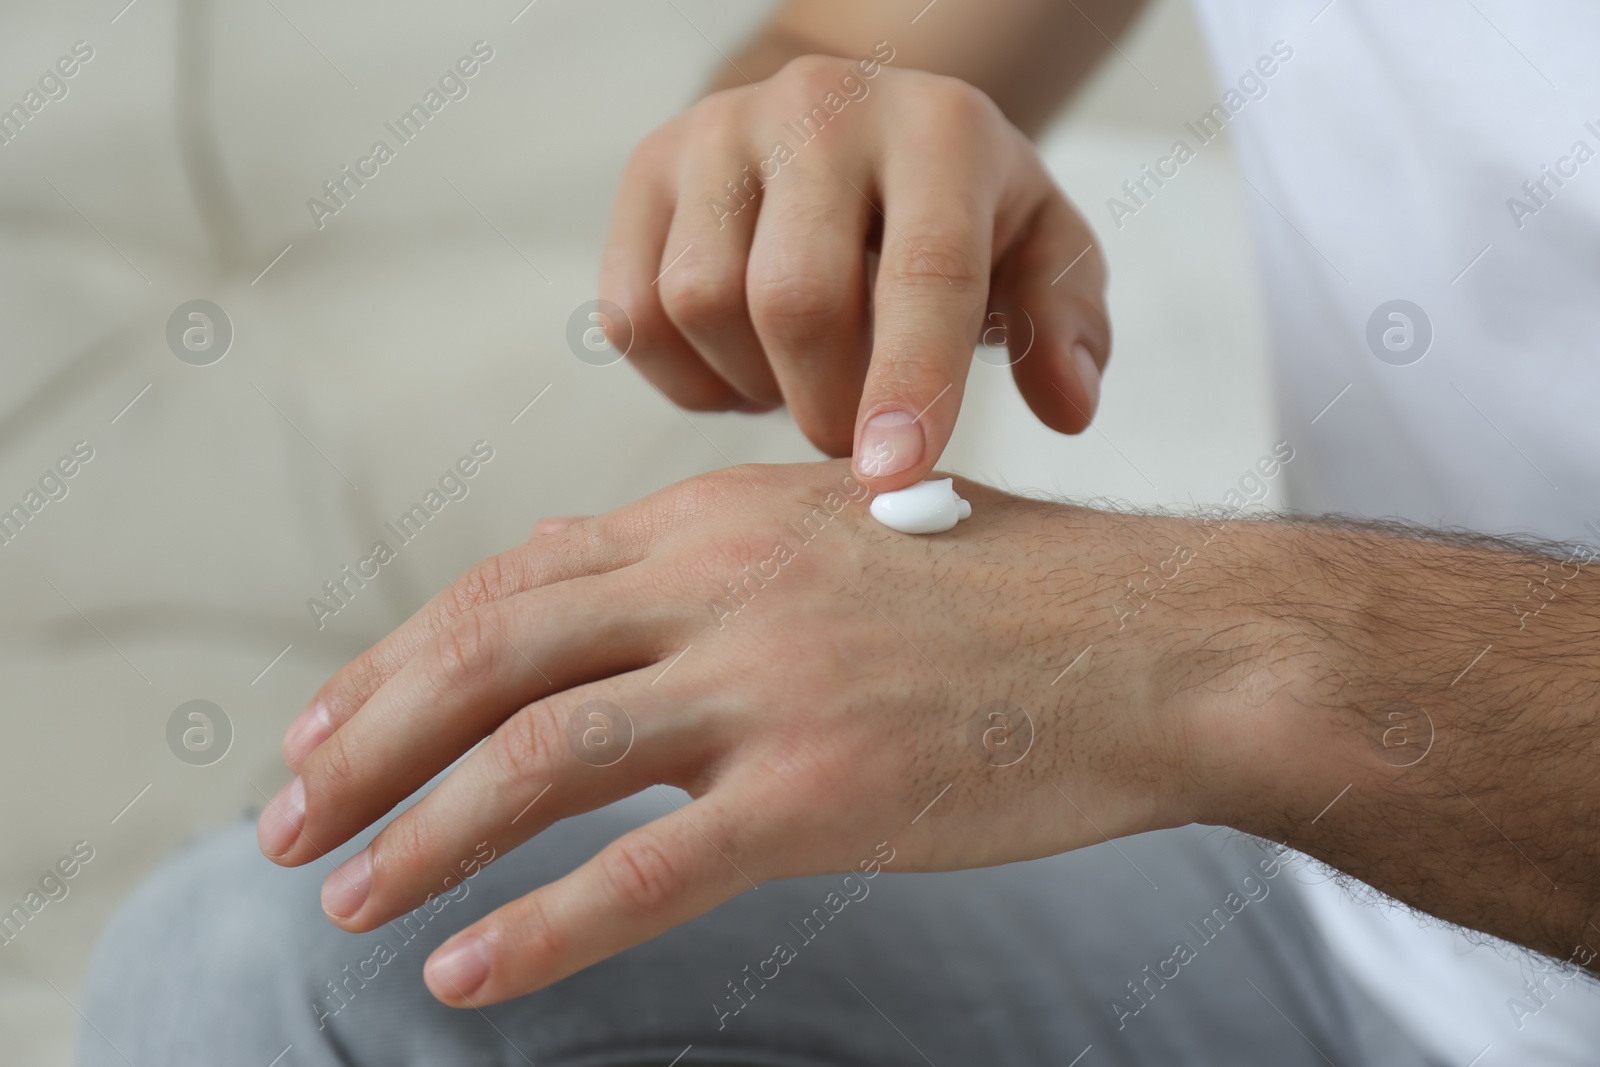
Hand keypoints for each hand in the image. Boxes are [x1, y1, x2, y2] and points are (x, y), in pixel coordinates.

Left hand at [259, 462, 1231, 1006]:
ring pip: (544, 755)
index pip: (514, 581)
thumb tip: (591, 599)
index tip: (326, 721)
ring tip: (344, 899)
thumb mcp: (837, 538)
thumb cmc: (1012, 600)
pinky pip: (649, 868)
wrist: (1166, 643)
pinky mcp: (827, 790)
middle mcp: (726, 584)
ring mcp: (773, 684)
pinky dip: (544, 926)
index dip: (402, 656)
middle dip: (369, 740)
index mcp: (719, 519)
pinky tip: (467, 975)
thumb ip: (710, 566)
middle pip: (494, 654)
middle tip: (282, 819)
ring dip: (424, 833)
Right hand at [599, 56, 1109, 490]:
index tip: (892, 478)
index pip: (924, 268)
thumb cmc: (955, 208)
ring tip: (801, 379)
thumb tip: (1067, 408)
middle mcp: (820, 108)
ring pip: (701, 306)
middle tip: (855, 437)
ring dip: (753, 386)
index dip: (910, 383)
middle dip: (826, 405)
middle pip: (795, 299)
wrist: (850, 127)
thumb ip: (1065, 326)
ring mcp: (719, 132)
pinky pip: (634, 315)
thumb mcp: (1041, 250)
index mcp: (938, 129)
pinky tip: (742, 364)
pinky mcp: (648, 170)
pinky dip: (687, 376)